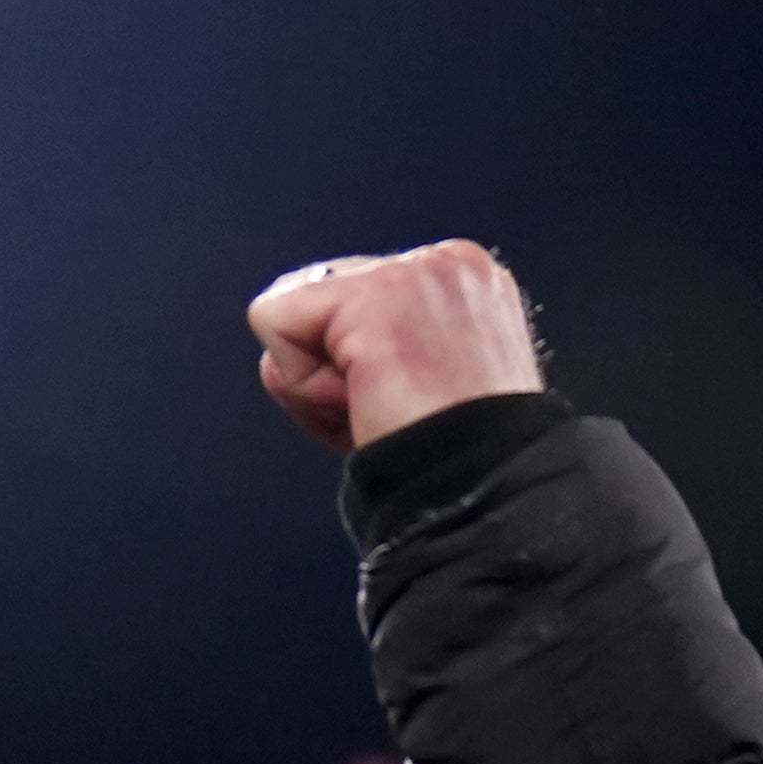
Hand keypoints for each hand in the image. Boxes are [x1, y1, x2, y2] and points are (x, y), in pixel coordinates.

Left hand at [247, 239, 547, 454]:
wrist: (490, 499)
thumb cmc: (462, 467)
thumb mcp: (427, 388)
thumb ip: (371, 347)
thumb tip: (276, 357)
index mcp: (466, 281)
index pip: (354, 297)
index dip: (359, 367)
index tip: (410, 407)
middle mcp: (444, 264)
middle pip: (319, 299)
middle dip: (334, 369)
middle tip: (394, 414)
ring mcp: (411, 275)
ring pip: (293, 311)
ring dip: (318, 382)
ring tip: (381, 410)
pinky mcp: (371, 300)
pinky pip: (273, 321)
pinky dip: (302, 384)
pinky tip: (361, 404)